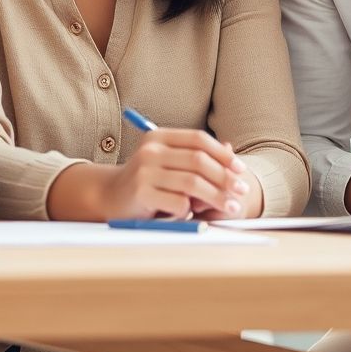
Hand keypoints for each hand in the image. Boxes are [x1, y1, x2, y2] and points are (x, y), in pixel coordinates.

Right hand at [101, 128, 249, 219]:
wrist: (108, 197)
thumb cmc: (146, 181)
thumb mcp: (168, 163)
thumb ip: (195, 157)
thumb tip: (232, 153)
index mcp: (158, 136)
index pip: (198, 139)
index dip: (223, 154)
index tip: (241, 169)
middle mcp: (150, 150)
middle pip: (199, 160)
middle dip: (225, 177)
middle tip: (242, 191)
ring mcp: (144, 171)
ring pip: (192, 183)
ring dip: (216, 196)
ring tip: (230, 206)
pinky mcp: (140, 193)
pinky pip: (178, 203)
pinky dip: (190, 211)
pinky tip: (189, 214)